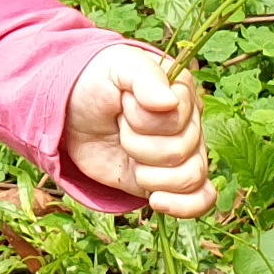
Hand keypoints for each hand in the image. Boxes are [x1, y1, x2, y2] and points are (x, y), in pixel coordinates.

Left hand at [66, 44, 214, 218]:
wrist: (72, 113)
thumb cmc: (97, 83)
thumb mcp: (117, 66)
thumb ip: (144, 78)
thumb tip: (168, 103)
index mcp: (182, 93)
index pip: (178, 118)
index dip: (144, 119)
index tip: (123, 104)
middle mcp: (190, 124)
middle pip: (182, 151)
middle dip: (138, 145)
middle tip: (119, 129)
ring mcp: (183, 155)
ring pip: (190, 178)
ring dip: (150, 174)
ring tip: (129, 157)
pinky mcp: (171, 181)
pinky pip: (200, 200)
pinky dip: (183, 206)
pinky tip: (156, 201)